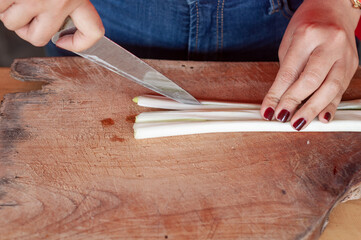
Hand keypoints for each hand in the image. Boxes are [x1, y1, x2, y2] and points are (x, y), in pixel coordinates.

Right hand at [0, 0, 103, 51]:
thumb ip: (67, 5)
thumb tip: (61, 35)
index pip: (93, 32)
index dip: (78, 44)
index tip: (63, 41)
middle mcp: (60, 0)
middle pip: (39, 38)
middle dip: (27, 29)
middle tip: (26, 13)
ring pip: (13, 25)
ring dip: (9, 13)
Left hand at [261, 0, 360, 129]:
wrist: (334, 8)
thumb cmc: (307, 24)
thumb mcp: (289, 42)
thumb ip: (287, 70)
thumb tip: (280, 100)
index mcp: (309, 35)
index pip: (289, 72)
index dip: (277, 95)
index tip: (268, 110)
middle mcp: (330, 44)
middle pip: (312, 81)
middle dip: (294, 103)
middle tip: (282, 118)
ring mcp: (345, 55)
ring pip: (330, 89)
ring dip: (312, 110)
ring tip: (298, 123)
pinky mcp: (353, 64)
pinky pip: (341, 90)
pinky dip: (330, 106)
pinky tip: (321, 118)